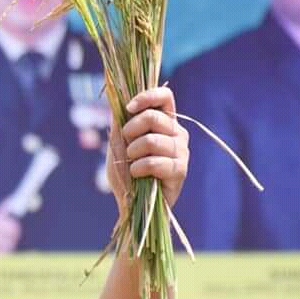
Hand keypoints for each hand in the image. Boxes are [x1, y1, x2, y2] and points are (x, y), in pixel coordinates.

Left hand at [108, 86, 188, 211]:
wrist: (130, 202)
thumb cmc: (125, 171)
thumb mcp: (117, 142)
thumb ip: (120, 120)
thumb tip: (117, 96)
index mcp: (164, 122)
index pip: (165, 97)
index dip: (147, 96)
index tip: (129, 108)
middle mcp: (177, 133)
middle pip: (154, 117)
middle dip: (130, 131)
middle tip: (127, 147)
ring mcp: (182, 151)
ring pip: (152, 140)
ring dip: (133, 153)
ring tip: (133, 163)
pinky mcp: (181, 170)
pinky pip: (155, 162)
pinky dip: (138, 169)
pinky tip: (138, 175)